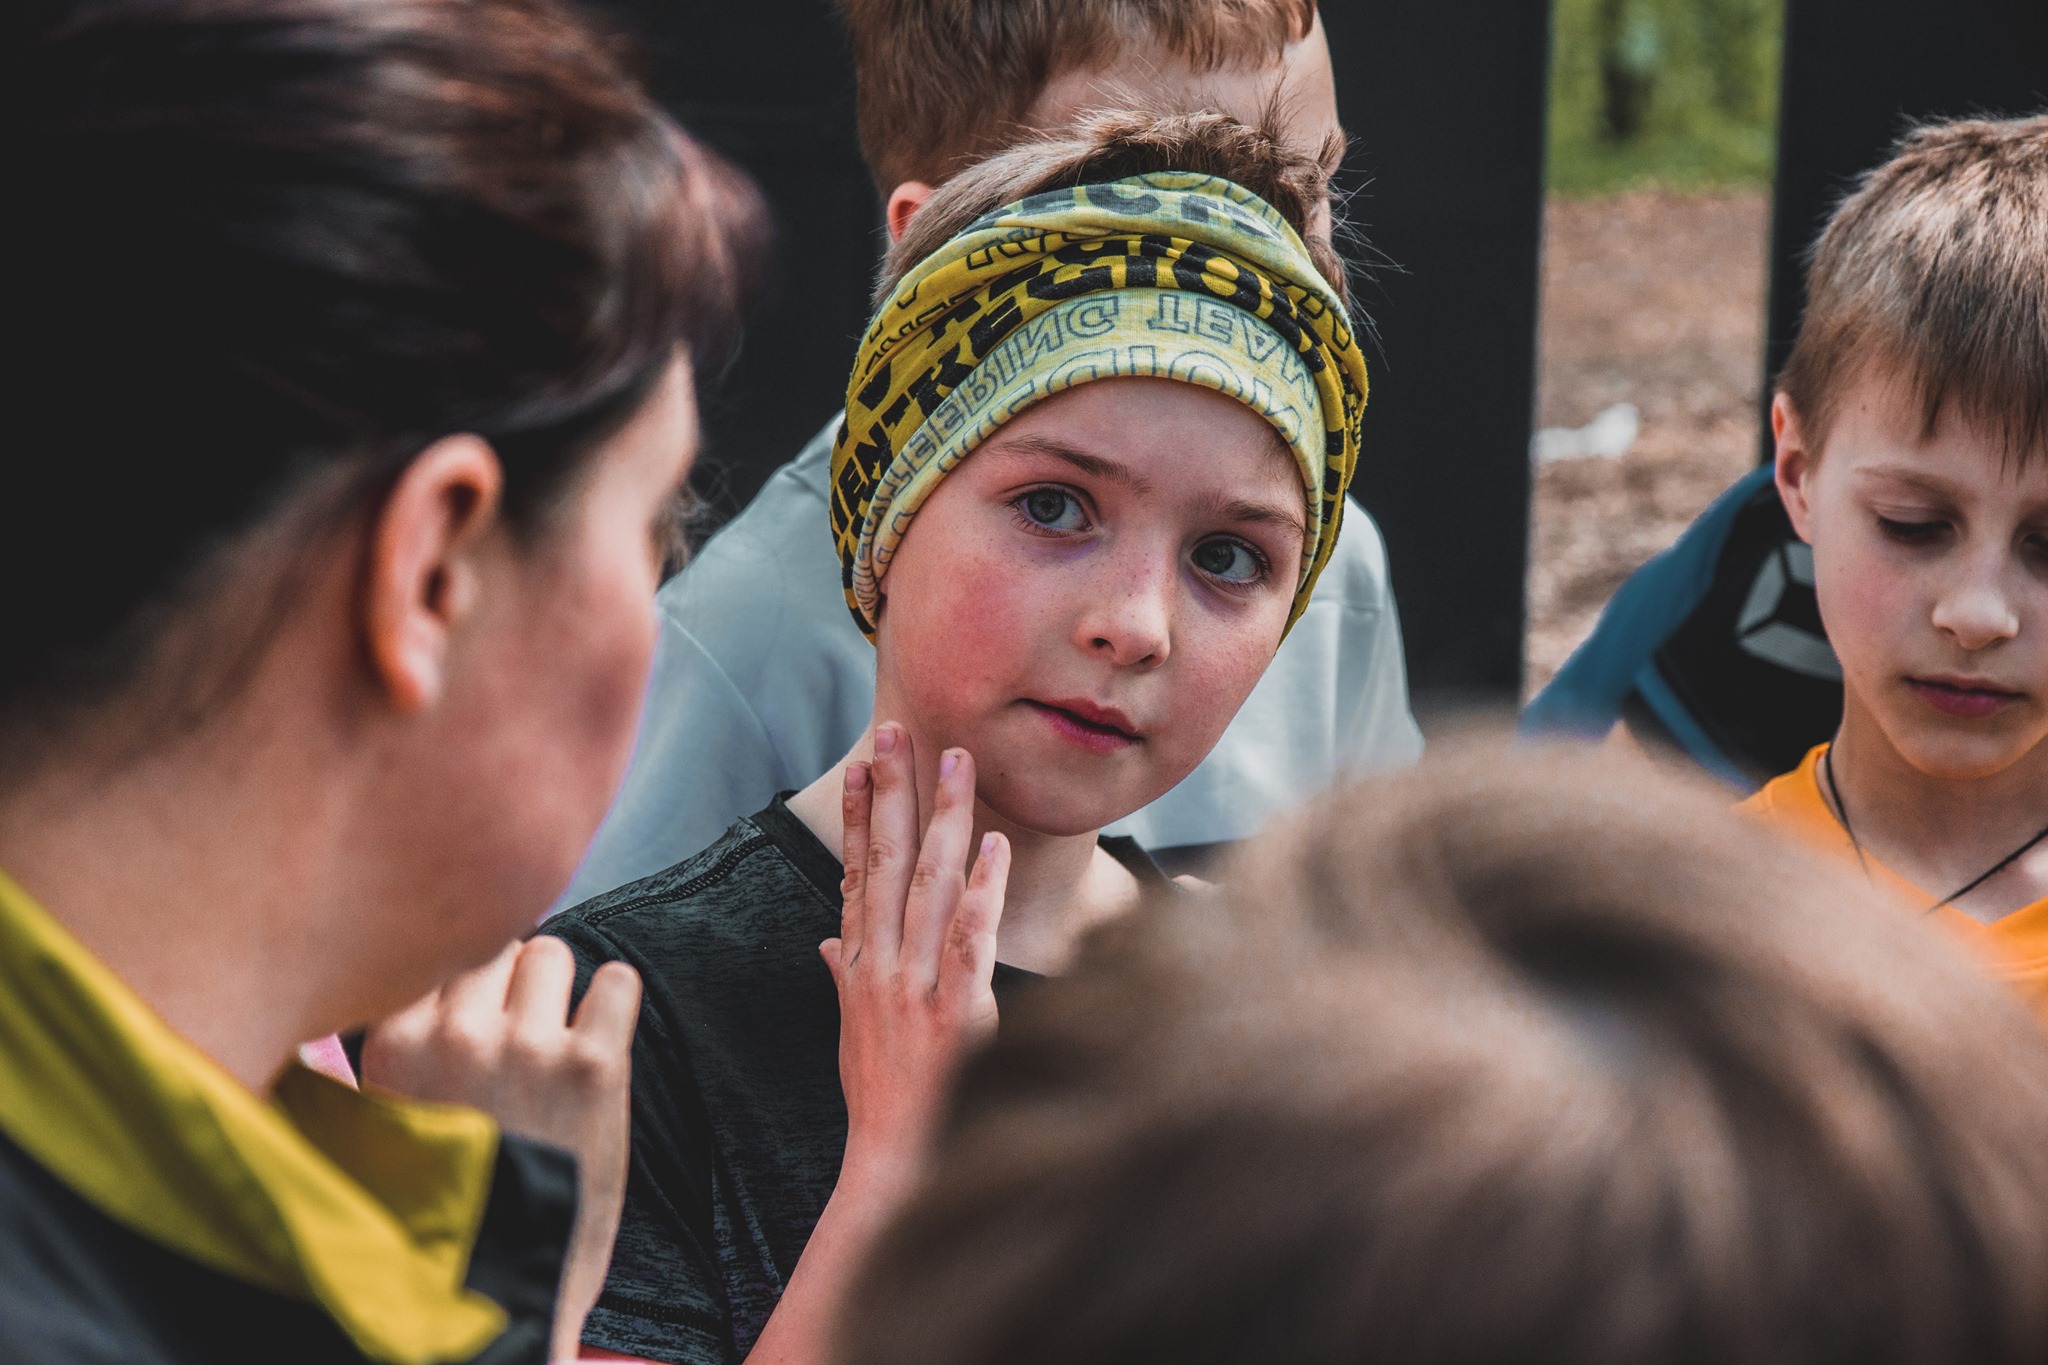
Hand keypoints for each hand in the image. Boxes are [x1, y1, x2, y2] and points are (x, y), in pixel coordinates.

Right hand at [361, 937, 640, 1363]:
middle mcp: (457, 1035)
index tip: (465, 1013)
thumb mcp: (378, 1132)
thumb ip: (383, 1059)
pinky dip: (613, 1003)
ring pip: (548, 954)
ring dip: (556, 991)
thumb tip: (366, 1000)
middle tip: (514, 1034)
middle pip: (492, 945)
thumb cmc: (441, 1217)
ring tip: (553, 1046)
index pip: (431, 951)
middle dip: (505, 981)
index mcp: (393, 1047)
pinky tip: (599, 1043)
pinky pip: (616, 981)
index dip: (453, 981)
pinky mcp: (594, 1066)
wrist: (502, 1293)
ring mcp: (528, 1047)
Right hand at [821, 723, 1008, 1196]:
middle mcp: (880, 965)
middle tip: (900, 729)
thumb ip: (841, 976)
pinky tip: (994, 848)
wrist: (892, 1162)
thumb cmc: (880, 1097)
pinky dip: (981, 891)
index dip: (858, 815)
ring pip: (928, 885)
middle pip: (885, 860)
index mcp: (859, 965)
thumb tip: (826, 941)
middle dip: (893, 790)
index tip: (862, 763)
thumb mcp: (852, 1029)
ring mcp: (916, 987)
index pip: (856, 872)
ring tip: (958, 763)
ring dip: (942, 818)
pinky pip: (969, 940)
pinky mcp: (956, 1013)